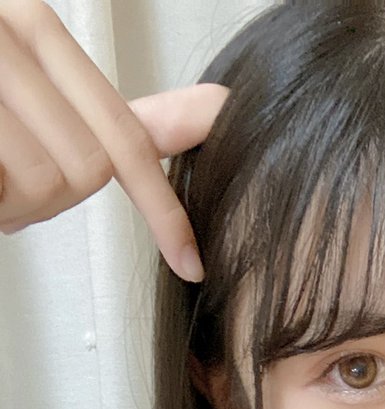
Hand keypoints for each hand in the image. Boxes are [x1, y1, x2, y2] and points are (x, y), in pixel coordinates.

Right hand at [0, 0, 227, 280]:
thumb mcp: (43, 93)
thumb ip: (124, 115)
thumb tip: (219, 112)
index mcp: (33, 25)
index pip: (124, 135)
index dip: (163, 210)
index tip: (191, 264)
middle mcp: (4, 27)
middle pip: (82, 170)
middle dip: (45, 200)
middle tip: (3, 184)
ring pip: (38, 182)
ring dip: (7, 202)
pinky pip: (1, 185)